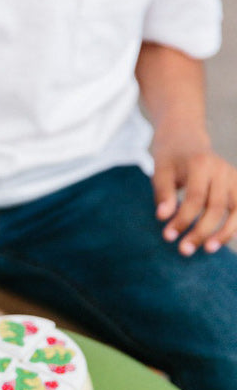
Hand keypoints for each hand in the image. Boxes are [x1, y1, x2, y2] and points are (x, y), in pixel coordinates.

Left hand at [152, 140, 236, 255]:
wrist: (185, 138)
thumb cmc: (170, 159)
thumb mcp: (161, 172)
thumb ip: (163, 194)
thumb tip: (163, 217)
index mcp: (201, 164)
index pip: (195, 198)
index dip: (182, 220)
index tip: (167, 236)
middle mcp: (222, 169)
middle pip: (216, 207)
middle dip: (200, 231)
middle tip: (183, 250)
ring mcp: (233, 176)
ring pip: (236, 209)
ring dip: (224, 232)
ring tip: (208, 250)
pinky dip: (233, 225)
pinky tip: (218, 241)